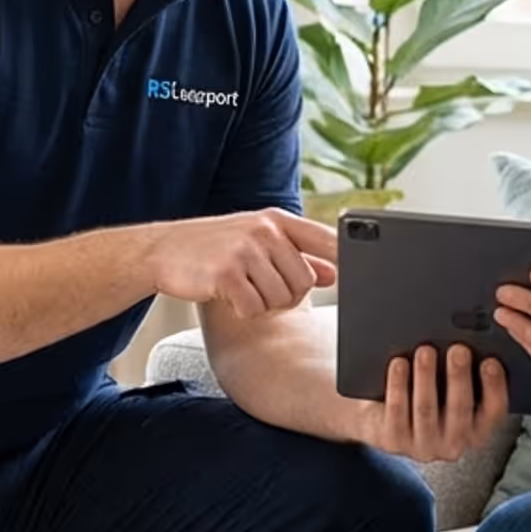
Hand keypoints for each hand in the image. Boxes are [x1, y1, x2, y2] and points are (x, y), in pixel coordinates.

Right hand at [145, 209, 339, 317]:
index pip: (326, 239)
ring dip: (264, 304)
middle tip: (259, 286)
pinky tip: (227, 296)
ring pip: (282, 298)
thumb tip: (335, 274)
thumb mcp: (257, 244)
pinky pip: (255, 308)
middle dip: (288, 295)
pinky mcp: (226, 274)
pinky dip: (244, 310)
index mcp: (277, 220)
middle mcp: (265, 231)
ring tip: (241, 287)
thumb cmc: (214, 248)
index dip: (347, 260)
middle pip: (305, 281)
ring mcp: (245, 250)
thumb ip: (297, 257)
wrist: (162, 250)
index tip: (368, 274)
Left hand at [358, 343, 511, 462]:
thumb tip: (471, 340)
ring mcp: (423, 444)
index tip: (491, 362)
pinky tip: (399, 363)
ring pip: (426, 409)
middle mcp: (453, 443)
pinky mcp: (394, 440)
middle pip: (459, 409)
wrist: (385, 419)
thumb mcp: (451, 389)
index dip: (494, 387)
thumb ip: (464, 374)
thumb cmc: (428, 396)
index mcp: (476, 429)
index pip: (493, 411)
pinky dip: (399, 385)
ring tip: (425, 351)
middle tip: (458, 350)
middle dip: (459, 376)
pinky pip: (396, 412)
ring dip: (427, 377)